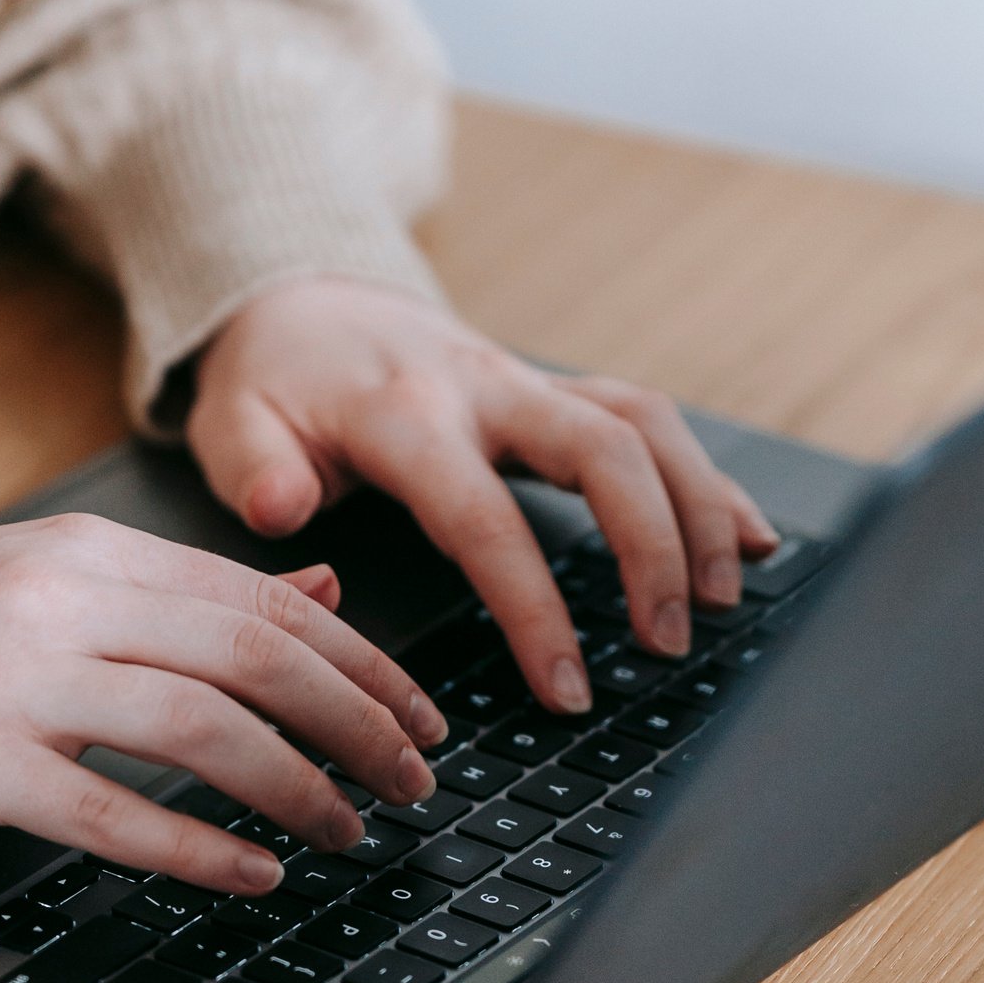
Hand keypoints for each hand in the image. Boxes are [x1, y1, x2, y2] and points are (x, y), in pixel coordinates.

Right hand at [0, 515, 445, 892]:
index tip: (424, 718)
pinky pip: (109, 810)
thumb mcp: (47, 578)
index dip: (366, 664)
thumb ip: (183, 589)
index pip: (268, 600)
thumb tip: (322, 584)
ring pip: (204, 729)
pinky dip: (197, 849)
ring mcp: (13, 681)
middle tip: (417, 784)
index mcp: (90, 555)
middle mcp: (63, 603)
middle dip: (360, 725)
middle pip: (258, 657)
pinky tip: (252, 876)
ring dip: (298, 788)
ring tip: (350, 834)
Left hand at [188, 277, 777, 714]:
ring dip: (700, 508)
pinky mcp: (556, 393)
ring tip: (724, 599)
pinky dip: (707, 479)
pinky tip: (753, 537)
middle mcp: (486, 389)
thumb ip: (254, 470)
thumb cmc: (274, 380)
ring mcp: (530, 385)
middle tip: (667, 642)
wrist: (301, 295)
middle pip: (604, 449)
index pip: (485, 517)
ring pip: (646, 424)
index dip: (533, 607)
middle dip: (652, 547)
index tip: (568, 686)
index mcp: (406, 413)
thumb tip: (288, 509)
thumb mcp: (230, 422)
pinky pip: (650, 423)